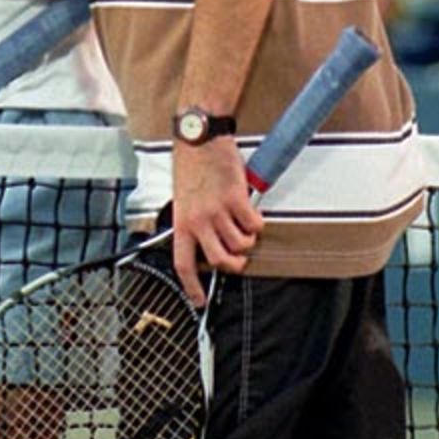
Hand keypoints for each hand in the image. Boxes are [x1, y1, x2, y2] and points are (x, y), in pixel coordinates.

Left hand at [171, 138, 263, 306]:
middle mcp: (198, 220)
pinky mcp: (235, 199)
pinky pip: (254, 225)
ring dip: (248, 240)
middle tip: (239, 257)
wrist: (199, 137)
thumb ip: (193, 221)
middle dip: (234, 263)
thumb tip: (205, 242)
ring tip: (244, 226)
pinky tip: (252, 212)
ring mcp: (217, 211)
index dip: (192, 287)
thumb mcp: (183, 198)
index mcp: (181, 222)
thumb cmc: (191, 164)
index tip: (199, 301)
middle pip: (219, 261)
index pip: (183, 264)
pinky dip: (257, 222)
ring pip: (240, 244)